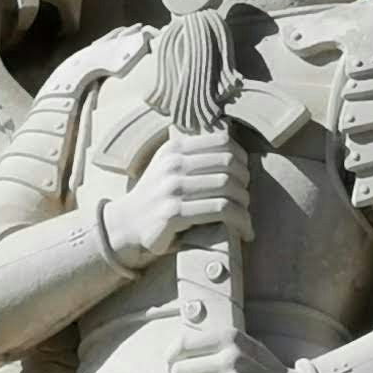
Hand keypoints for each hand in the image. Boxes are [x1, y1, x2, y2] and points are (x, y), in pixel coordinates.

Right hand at [101, 128, 246, 266]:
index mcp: (175, 148)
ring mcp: (172, 189)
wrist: (127, 223)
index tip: (245, 176)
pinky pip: (220, 210)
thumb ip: (195, 154)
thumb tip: (237, 149)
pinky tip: (244, 231)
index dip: (242, 158)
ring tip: (246, 217)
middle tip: (246, 200)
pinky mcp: (174, 213)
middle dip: (245, 184)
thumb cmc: (158, 195)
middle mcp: (173, 164)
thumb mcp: (169, 165)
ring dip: (244, 205)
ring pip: (227, 188)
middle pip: (229, 165)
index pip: (223, 142)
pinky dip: (240, 220)